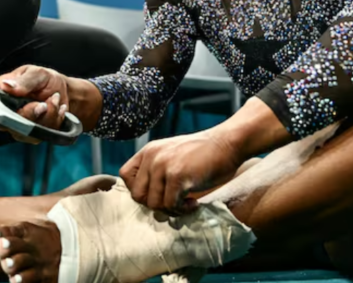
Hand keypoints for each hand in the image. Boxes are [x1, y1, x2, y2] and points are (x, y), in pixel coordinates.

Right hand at [0, 66, 68, 143]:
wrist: (63, 91)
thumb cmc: (46, 80)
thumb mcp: (37, 74)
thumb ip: (24, 81)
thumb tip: (7, 86)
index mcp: (2, 92)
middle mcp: (7, 110)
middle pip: (7, 122)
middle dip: (29, 114)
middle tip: (43, 104)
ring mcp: (18, 124)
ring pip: (26, 130)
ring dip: (46, 115)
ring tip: (54, 99)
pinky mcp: (31, 133)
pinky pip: (40, 133)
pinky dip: (53, 120)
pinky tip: (58, 108)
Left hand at [119, 130, 242, 214]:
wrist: (226, 143)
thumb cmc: (203, 153)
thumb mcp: (172, 156)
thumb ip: (157, 173)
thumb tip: (150, 204)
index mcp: (149, 151)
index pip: (126, 176)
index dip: (139, 189)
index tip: (158, 193)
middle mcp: (152, 157)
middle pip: (137, 195)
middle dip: (155, 204)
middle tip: (174, 202)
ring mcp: (163, 166)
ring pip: (154, 204)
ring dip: (171, 209)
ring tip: (187, 202)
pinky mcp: (177, 176)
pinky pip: (171, 205)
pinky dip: (182, 209)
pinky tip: (194, 202)